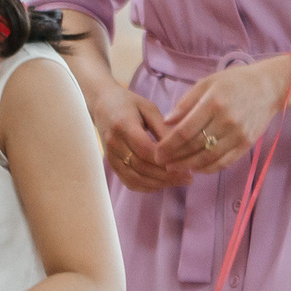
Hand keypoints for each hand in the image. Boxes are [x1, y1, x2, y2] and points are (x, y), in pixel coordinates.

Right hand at [83, 74, 188, 192]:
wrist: (102, 105)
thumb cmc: (129, 103)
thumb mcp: (148, 108)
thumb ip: (163, 128)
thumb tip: (182, 148)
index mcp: (123, 125)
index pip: (145, 149)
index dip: (165, 161)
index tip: (185, 165)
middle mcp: (114, 143)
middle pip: (141, 167)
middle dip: (166, 176)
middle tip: (187, 178)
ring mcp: (111, 156)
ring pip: (135, 178)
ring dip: (158, 184)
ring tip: (178, 182)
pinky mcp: (111, 165)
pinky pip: (129, 182)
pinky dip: (146, 187)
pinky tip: (162, 184)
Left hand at [157, 56, 290, 174]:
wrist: (268, 87)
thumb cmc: (233, 82)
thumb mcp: (206, 83)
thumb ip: (185, 103)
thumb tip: (166, 122)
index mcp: (213, 103)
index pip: (185, 131)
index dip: (168, 145)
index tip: (157, 153)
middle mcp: (226, 120)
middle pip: (195, 146)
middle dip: (175, 158)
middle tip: (161, 163)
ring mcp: (238, 134)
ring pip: (208, 158)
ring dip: (188, 166)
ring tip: (175, 168)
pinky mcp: (246, 144)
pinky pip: (224, 162)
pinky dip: (207, 168)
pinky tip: (195, 168)